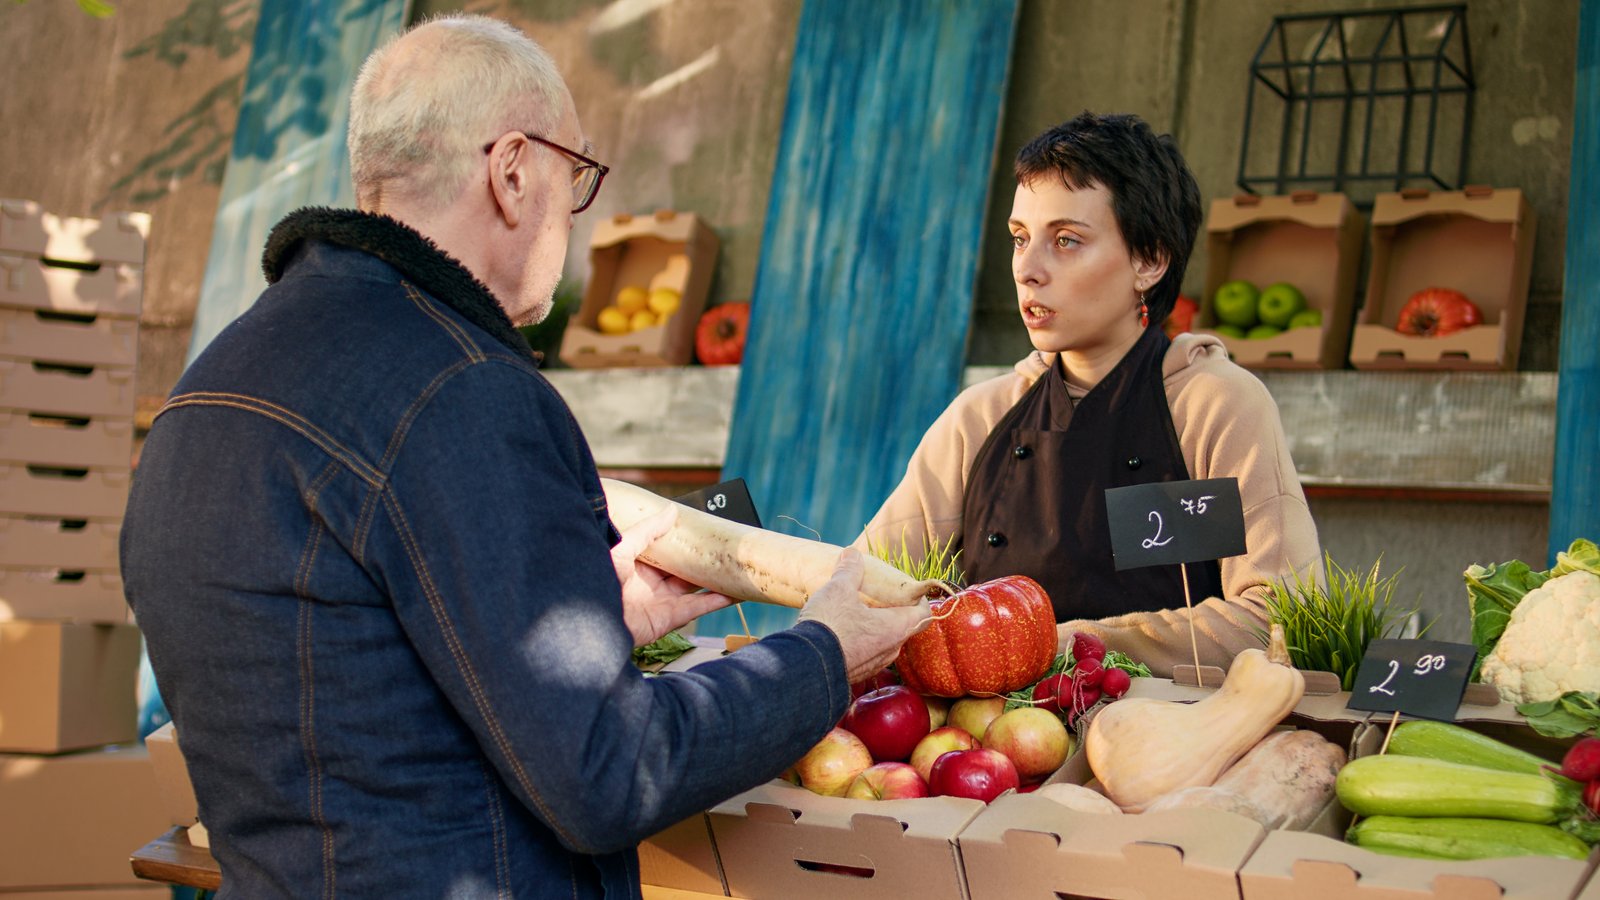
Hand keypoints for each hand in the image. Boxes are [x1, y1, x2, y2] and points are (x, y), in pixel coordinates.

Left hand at [612, 503, 732, 646]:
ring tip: (736, 570)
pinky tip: (734, 592)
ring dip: (715, 581)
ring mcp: (661, 602)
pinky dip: (716, 601)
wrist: (589, 620)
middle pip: (684, 571)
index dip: (684, 543)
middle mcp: (651, 584)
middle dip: (703, 561)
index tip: (702, 532)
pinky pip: (697, 608)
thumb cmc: (599, 580)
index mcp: (638, 566)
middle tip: (724, 548)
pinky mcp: (668, 618)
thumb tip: (672, 509)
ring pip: (695, 589)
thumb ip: (648, 530)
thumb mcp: (623, 547)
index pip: (667, 552)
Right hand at [798, 548, 930, 683]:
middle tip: (877, 596)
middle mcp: (891, 649)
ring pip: (885, 641)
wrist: (806, 665)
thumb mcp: (839, 590)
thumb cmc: (830, 625)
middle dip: (893, 610)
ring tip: (857, 612)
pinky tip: (843, 631)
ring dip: (876, 627)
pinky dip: (862, 641)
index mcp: (896, 628)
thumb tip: (851, 554)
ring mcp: (875, 664)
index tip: (904, 589)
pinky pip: (868, 654)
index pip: (924, 613)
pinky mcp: (858, 674)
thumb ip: (849, 571)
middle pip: (904, 626)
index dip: (918, 599)